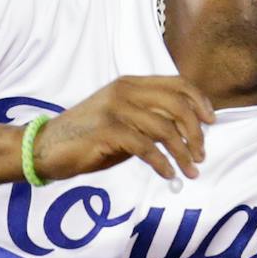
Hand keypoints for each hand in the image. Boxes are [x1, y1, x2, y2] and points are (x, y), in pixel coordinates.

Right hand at [34, 76, 214, 182]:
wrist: (44, 148)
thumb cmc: (88, 138)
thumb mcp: (124, 121)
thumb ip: (151, 119)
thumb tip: (189, 132)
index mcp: (130, 83)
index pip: (177, 84)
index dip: (200, 101)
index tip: (211, 123)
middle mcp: (124, 91)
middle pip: (177, 105)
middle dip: (195, 132)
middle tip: (201, 155)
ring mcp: (115, 109)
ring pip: (164, 128)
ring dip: (182, 153)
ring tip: (190, 170)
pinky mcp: (107, 130)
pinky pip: (146, 147)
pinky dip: (162, 163)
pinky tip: (168, 174)